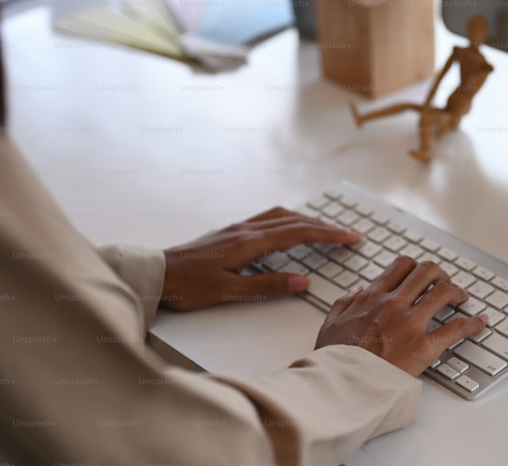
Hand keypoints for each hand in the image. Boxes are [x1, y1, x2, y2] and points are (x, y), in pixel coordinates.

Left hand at [161, 207, 359, 310]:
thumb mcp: (230, 291)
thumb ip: (268, 285)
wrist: (156, 273)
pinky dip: (288, 221)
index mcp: (250, 242)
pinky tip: (288, 230)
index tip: (351, 237)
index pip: (299, 234)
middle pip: (295, 221)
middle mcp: (246, 229)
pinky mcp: (230, 232)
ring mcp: (237, 228)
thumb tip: (304, 281)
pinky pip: (267, 219)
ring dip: (307, 220)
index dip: (328, 235)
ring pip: (281, 216)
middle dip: (325, 227)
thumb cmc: (188, 286)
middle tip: (349, 234)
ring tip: (325, 229)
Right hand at [314, 256, 486, 375]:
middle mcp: (394, 303)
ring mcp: (410, 323)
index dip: (417, 267)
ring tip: (462, 298)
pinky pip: (456, 328)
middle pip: (427, 272)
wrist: (341, 385)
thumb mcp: (330, 324)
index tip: (422, 275)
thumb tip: (357, 290)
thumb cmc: (335, 359)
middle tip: (444, 283)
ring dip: (457, 291)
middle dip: (440, 274)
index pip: (401, 266)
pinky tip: (480, 323)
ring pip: (444, 291)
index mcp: (372, 297)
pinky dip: (473, 323)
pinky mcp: (424, 346)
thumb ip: (344, 303)